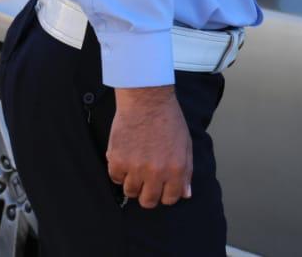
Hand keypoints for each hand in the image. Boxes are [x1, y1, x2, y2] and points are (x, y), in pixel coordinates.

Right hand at [108, 86, 192, 208]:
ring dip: (133, 183)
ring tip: (136, 166)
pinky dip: (119, 171)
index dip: (166, 194)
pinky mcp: (118, 161)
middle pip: (148, 201)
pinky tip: (126, 157)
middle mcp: (156, 172)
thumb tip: (185, 194)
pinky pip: (115, 178)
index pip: (170, 199)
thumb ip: (186, 171)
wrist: (147, 100)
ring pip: (131, 192)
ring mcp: (135, 168)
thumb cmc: (168, 120)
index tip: (162, 188)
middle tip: (147, 181)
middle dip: (149, 194)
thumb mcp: (185, 144)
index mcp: (176, 168)